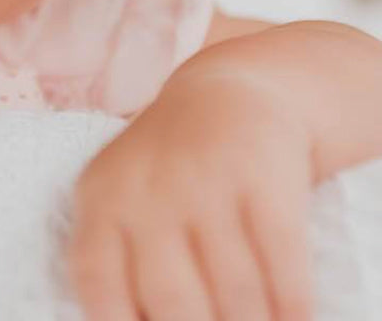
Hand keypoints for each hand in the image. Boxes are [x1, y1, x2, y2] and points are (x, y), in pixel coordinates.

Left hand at [66, 64, 316, 319]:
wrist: (224, 93)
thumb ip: (119, 260)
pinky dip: (291, 306)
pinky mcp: (262, 175)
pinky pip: (282, 262)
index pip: (98, 283)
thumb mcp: (123, 197)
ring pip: (235, 293)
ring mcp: (205, 179)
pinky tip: (293, 319)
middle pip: (172, 300)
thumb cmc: (167, 167)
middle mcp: (146, 188)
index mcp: (100, 198)